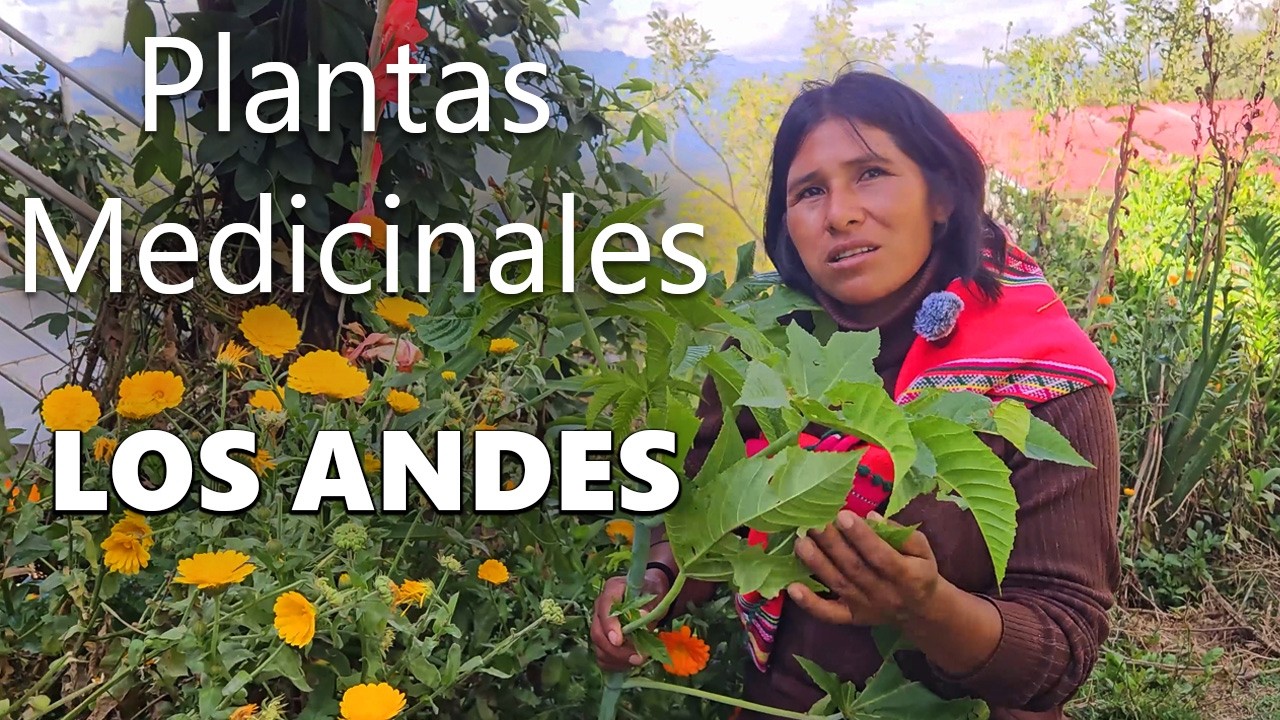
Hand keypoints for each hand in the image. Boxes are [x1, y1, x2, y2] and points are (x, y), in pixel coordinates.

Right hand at [590, 568, 671, 670]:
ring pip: (598, 647)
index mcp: (612, 590)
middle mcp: (600, 607)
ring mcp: (599, 624)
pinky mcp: (603, 639)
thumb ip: (649, 605)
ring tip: (638, 661)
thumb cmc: (652, 592)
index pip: (604, 607)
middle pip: (598, 632)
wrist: (650, 595)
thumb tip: (642, 616)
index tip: (618, 641)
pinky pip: (602, 657)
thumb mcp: (655, 594)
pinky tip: (629, 664)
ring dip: (617, 659)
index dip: (609, 625)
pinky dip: (614, 664)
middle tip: (637, 658)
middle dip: (616, 650)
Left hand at [787, 510, 944, 626]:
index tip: (843, 515)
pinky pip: (828, 614)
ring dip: (817, 563)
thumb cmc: (919, 571)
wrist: (920, 611)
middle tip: (814, 522)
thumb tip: (872, 517)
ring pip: (838, 584)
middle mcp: (884, 593)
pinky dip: (809, 603)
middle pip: (854, 568)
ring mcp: (865, 607)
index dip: (862, 536)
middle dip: (832, 544)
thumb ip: (902, 533)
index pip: (881, 555)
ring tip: (801, 541)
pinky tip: (792, 587)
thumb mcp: (922, 550)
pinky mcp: (852, 617)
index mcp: (907, 576)